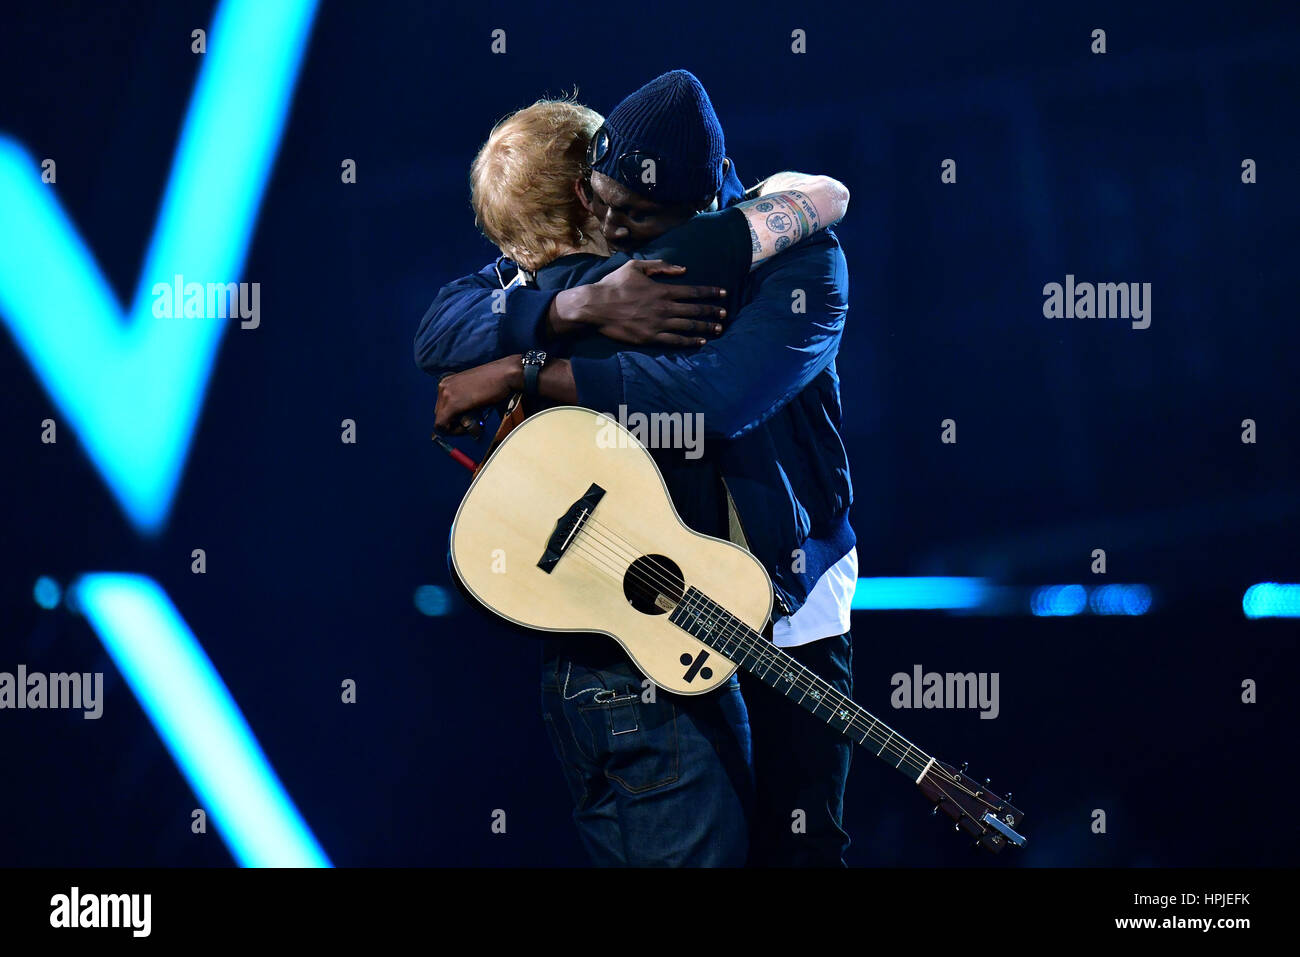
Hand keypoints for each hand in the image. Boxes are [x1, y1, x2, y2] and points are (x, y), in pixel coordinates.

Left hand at [435, 355, 521, 435]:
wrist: (505, 375)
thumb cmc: (494, 382)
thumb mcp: (473, 390)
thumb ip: (463, 401)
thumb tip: (460, 417)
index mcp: (447, 382)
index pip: (441, 407)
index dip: (451, 418)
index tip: (463, 422)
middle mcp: (443, 386)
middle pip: (439, 414)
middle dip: (453, 423)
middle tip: (469, 424)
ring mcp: (446, 394)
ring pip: (441, 421)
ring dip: (455, 428)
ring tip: (472, 424)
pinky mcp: (453, 404)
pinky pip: (443, 425)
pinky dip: (455, 430)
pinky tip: (469, 426)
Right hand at [550, 259, 726, 345]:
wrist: (596, 307)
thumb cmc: (614, 285)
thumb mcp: (636, 267)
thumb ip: (661, 266)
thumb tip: (683, 269)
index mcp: (662, 290)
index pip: (693, 291)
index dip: (710, 292)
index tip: (723, 293)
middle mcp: (664, 308)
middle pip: (694, 310)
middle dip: (712, 311)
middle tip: (724, 314)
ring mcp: (658, 324)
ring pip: (688, 326)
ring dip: (705, 327)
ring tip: (718, 329)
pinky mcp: (650, 338)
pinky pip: (675, 340)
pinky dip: (689, 341)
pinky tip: (700, 341)